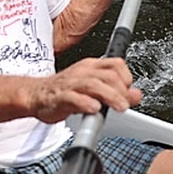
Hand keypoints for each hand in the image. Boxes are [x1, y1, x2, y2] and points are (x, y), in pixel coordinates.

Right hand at [26, 57, 142, 123]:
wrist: (36, 95)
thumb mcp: (94, 90)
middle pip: (108, 75)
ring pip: (93, 85)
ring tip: (119, 107)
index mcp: (91, 67)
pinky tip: (94, 109)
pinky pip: (73, 97)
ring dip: (110, 96)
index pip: (115, 64)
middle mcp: (82, 72)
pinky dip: (85, 103)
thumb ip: (116, 92)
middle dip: (121, 90)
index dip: (126, 77)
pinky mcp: (59, 97)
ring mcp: (70, 84)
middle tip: (126, 104)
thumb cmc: (65, 91)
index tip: (129, 91)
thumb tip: (136, 95)